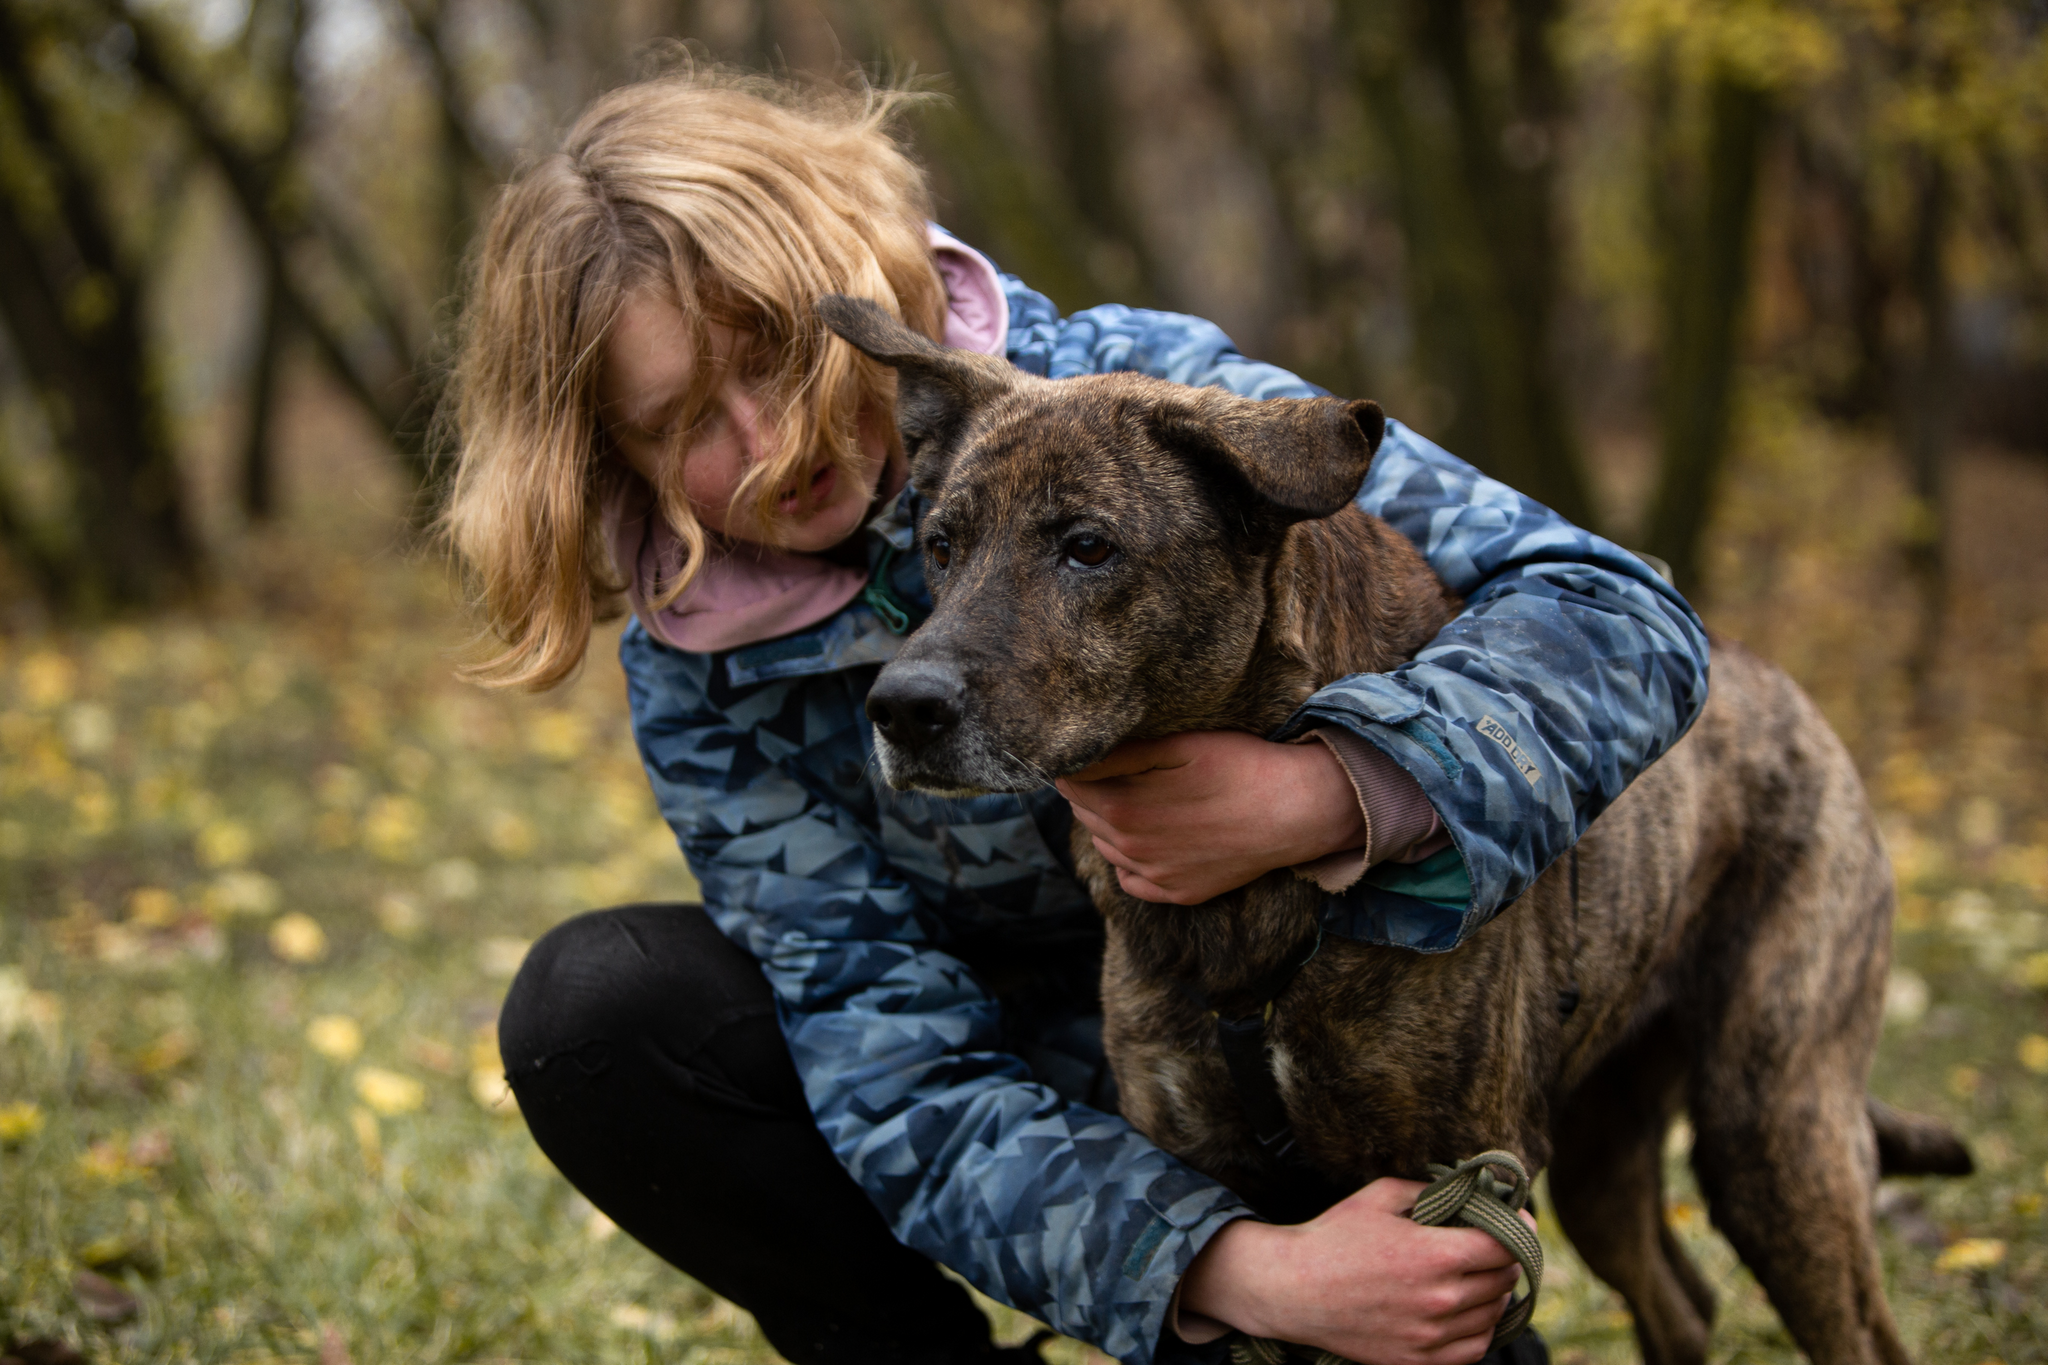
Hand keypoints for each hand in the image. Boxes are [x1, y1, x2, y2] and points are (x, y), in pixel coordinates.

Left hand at [1054, 731, 1364, 903]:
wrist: (1293, 810)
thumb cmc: (1238, 766)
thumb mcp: (1177, 744)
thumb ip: (1120, 754)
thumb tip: (1076, 759)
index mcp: (1121, 807)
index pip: (1070, 785)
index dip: (1074, 765)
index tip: (1085, 752)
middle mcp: (1131, 848)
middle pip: (1085, 816)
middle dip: (1088, 792)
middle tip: (1107, 769)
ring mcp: (1155, 875)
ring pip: (1106, 847)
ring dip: (1106, 824)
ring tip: (1132, 798)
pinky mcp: (1179, 892)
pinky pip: (1132, 882)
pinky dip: (1128, 862)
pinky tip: (1144, 840)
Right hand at [1177, 1178, 1532, 1364]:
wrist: (1293, 1290)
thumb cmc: (1334, 1237)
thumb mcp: (1380, 1197)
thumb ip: (1429, 1191)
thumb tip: (1466, 1190)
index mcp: (1434, 1254)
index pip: (1506, 1245)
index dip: (1521, 1229)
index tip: (1520, 1221)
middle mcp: (1439, 1299)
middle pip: (1504, 1279)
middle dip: (1506, 1257)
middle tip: (1497, 1244)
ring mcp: (1430, 1335)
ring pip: (1494, 1314)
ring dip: (1496, 1292)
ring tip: (1482, 1275)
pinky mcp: (1417, 1360)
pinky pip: (1474, 1349)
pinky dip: (1482, 1328)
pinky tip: (1471, 1311)